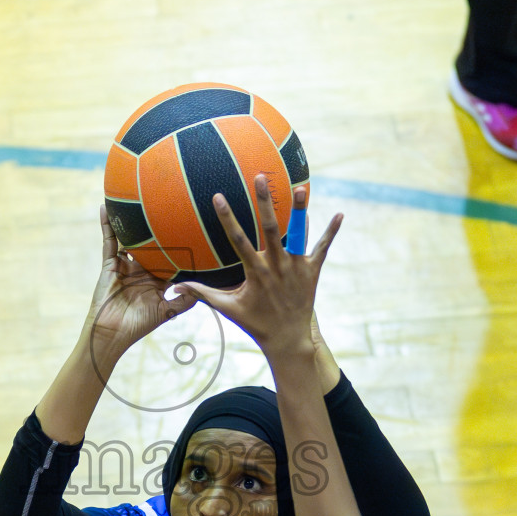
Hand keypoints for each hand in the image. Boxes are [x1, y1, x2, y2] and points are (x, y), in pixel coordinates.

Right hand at [84, 205, 196, 360]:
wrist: (112, 333)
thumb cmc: (139, 325)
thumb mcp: (168, 312)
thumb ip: (184, 299)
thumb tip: (204, 287)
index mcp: (157, 279)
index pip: (171, 257)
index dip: (181, 245)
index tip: (193, 228)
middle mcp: (142, 269)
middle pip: (152, 243)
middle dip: (159, 227)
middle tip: (170, 204)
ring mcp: (125, 265)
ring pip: (130, 238)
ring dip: (132, 221)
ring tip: (137, 198)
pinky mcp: (110, 264)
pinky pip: (109, 241)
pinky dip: (107, 225)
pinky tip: (105, 207)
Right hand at [173, 175, 342, 356]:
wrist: (288, 338)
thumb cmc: (255, 322)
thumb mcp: (228, 308)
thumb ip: (203, 293)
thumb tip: (176, 288)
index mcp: (256, 271)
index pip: (238, 239)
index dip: (227, 218)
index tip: (218, 196)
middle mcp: (277, 266)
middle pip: (269, 228)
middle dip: (264, 202)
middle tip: (260, 178)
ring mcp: (296, 267)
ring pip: (298, 234)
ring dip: (299, 211)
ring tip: (300, 188)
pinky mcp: (312, 271)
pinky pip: (322, 248)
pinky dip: (331, 232)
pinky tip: (339, 215)